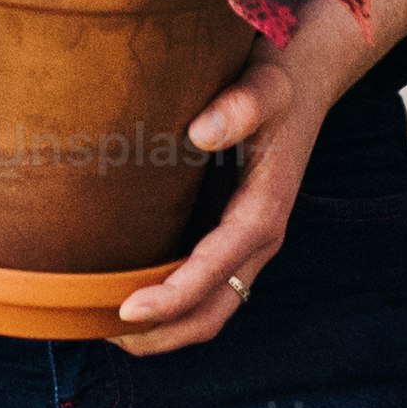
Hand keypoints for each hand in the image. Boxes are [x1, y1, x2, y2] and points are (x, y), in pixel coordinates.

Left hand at [113, 0, 406, 357]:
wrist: (304, 72)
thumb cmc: (277, 77)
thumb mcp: (264, 83)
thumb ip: (240, 104)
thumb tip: (201, 132)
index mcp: (263, 213)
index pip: (214, 273)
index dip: (171, 298)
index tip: (125, 311)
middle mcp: (258, 237)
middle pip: (214, 311)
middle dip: (163, 334)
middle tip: (102, 335)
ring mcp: (247, 239)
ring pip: (210, 306)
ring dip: (164, 327)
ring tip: (103, 327)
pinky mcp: (233, 230)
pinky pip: (205, 284)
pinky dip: (170, 302)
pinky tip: (126, 292)